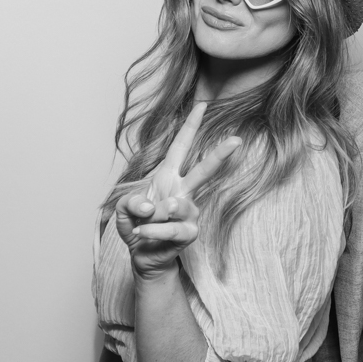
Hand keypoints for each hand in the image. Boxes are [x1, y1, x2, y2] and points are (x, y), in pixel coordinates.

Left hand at [114, 103, 240, 279]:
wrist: (144, 256)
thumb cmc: (138, 225)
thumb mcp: (125, 210)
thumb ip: (131, 202)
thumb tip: (152, 207)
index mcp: (167, 177)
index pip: (180, 147)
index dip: (190, 126)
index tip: (202, 105)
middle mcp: (182, 191)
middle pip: (204, 170)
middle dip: (220, 155)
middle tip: (237, 140)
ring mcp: (189, 212)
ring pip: (176, 206)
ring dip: (155, 215)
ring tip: (143, 223)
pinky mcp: (190, 233)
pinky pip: (170, 229)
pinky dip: (151, 231)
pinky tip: (142, 233)